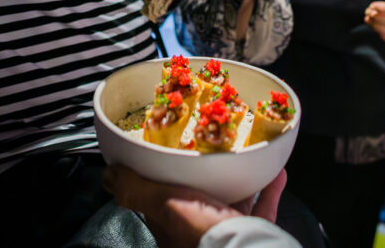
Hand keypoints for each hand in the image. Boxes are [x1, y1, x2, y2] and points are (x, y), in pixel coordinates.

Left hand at [103, 165, 286, 247]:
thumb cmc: (202, 234)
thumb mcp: (162, 204)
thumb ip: (135, 189)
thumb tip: (109, 175)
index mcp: (171, 226)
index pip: (160, 201)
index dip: (163, 178)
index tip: (171, 154)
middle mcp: (197, 234)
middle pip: (199, 200)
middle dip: (207, 175)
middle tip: (212, 150)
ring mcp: (227, 235)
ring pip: (232, 204)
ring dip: (240, 179)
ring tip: (244, 156)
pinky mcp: (255, 234)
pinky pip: (262, 209)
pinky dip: (268, 190)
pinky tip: (275, 173)